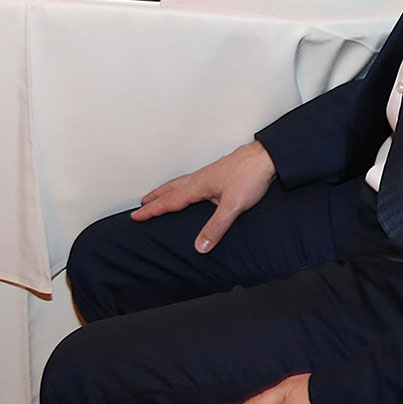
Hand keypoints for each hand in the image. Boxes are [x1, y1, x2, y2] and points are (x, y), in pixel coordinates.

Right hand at [130, 140, 274, 251]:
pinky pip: (191, 181)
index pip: (170, 201)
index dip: (153, 210)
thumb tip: (200, 246)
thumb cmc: (250, 176)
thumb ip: (216, 227)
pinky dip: (181, 186)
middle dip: (155, 199)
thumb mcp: (233, 206)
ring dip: (166, 191)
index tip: (136, 216)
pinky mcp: (217, 173)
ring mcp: (208, 174)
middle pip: (170, 189)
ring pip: (180, 183)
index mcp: (198, 186)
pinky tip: (188, 190)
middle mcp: (200, 178)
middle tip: (140, 205)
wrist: (266, 157)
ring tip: (158, 196)